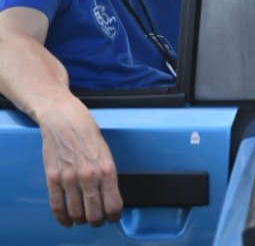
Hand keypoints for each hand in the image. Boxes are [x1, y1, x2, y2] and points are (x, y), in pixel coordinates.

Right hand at [37, 98, 121, 226]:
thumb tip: (110, 195)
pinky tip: (67, 220)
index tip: (113, 218)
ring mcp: (69, 178)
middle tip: (98, 221)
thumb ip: (107, 174)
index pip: (113, 204)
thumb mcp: (106, 152)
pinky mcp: (53, 178)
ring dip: (81, 220)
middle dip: (97, 221)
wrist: (64, 119)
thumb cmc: (87, 133)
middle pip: (95, 213)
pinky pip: (57, 205)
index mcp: (107, 169)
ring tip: (83, 219)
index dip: (114, 216)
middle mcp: (89, 176)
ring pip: (76, 212)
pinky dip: (62, 217)